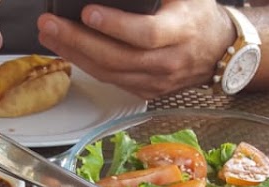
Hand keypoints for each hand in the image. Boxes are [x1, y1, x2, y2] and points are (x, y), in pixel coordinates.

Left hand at [36, 0, 232, 99]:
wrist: (220, 50)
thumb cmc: (198, 15)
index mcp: (181, 33)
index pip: (145, 34)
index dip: (115, 25)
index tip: (88, 12)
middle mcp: (169, 62)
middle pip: (118, 58)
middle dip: (78, 41)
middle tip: (50, 24)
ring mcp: (157, 81)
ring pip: (110, 73)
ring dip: (74, 54)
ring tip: (48, 34)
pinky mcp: (147, 91)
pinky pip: (111, 81)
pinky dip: (86, 66)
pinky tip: (67, 50)